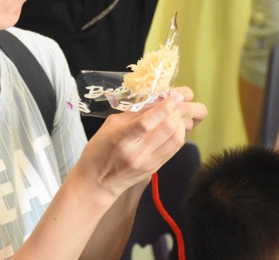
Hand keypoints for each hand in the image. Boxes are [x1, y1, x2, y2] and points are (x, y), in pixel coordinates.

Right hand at [73, 87, 206, 203]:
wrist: (97, 182)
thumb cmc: (99, 149)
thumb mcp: (110, 125)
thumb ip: (133, 114)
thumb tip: (155, 101)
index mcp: (121, 139)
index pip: (146, 122)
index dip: (164, 108)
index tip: (175, 96)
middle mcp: (137, 152)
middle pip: (167, 129)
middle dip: (176, 112)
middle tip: (177, 102)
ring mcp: (148, 162)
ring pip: (176, 139)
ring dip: (180, 123)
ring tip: (176, 114)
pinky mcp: (155, 168)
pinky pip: (174, 148)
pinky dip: (178, 134)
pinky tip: (174, 126)